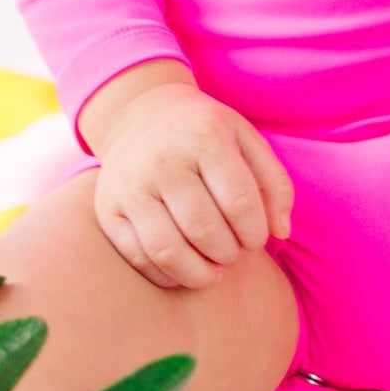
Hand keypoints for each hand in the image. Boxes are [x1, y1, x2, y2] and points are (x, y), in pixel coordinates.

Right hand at [90, 80, 295, 288]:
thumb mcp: (246, 139)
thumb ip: (274, 183)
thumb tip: (281, 233)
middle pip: (205, 231)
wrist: (140, 115)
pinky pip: (139, 257)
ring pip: (168, 251)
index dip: (255, 233)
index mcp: (204, 136)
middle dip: (229, 253)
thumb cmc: (205, 133)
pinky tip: (185, 267)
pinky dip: (168, 276)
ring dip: (199, 274)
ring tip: (214, 269)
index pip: (239, 203)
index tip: (256, 237)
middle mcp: (162, 159)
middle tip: (233, 251)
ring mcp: (130, 186)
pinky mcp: (108, 209)